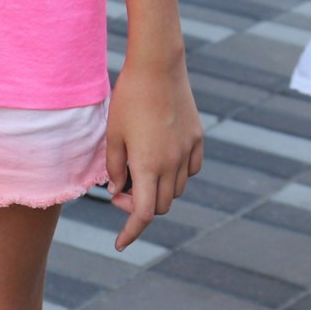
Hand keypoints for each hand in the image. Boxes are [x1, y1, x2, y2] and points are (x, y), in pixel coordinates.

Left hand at [104, 54, 204, 249]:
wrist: (158, 66)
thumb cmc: (129, 98)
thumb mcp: (113, 133)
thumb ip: (113, 166)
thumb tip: (116, 189)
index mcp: (148, 165)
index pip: (143, 214)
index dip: (130, 232)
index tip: (120, 242)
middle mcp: (172, 163)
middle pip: (161, 205)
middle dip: (141, 206)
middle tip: (121, 191)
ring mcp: (188, 151)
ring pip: (177, 189)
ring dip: (159, 190)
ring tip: (139, 170)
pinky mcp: (198, 139)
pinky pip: (190, 170)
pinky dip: (177, 174)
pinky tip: (163, 160)